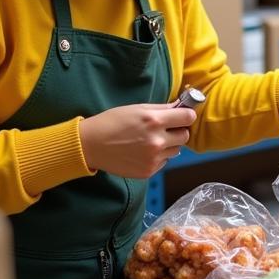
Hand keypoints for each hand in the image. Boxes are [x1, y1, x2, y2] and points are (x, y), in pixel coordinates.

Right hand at [79, 103, 196, 177]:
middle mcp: (157, 141)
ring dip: (169, 145)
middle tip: (166, 129)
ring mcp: (153, 158)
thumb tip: (181, 107)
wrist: (90, 145)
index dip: (186, 115)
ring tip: (150, 141)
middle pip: (185, 136)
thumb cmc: (113, 122)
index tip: (182, 115)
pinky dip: (158, 157)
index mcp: (155, 121)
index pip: (188, 117)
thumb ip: (162, 108)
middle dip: (178, 131)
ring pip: (176, 150)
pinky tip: (142, 152)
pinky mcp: (148, 171)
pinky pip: (164, 162)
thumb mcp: (138, 108)